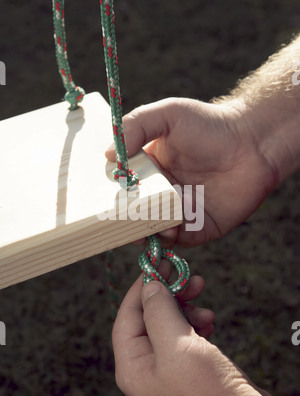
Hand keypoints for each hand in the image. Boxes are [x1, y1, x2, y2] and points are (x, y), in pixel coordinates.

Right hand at [106, 98, 276, 247]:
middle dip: (126, 222)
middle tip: (119, 223)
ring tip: (146, 227)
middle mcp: (162, 194)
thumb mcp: (168, 114)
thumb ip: (137, 126)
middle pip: (135, 214)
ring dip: (147, 231)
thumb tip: (108, 154)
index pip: (123, 189)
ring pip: (155, 230)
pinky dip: (172, 237)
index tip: (102, 201)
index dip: (112, 196)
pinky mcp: (200, 227)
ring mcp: (180, 213)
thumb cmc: (210, 125)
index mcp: (150, 171)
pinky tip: (171, 228)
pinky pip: (181, 240)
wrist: (253, 142)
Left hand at [112, 261, 279, 395]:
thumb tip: (149, 286)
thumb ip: (159, 312)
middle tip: (190, 279)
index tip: (158, 267)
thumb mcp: (177, 347)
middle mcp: (146, 366)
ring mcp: (168, 366)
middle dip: (170, 296)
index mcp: (133, 365)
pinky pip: (186, 335)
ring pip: (170, 323)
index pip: (127, 316)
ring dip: (187, 309)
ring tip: (206, 309)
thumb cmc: (207, 393)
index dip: (141, 289)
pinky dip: (197, 323)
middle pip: (150, 317)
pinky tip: (209, 322)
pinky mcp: (189, 366)